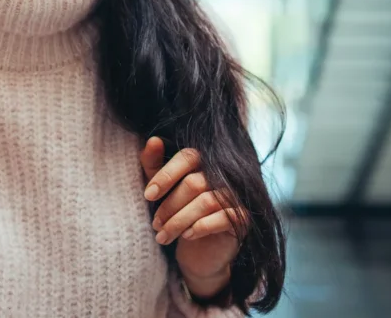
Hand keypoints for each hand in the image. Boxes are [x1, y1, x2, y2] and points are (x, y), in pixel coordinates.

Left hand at [140, 137, 245, 285]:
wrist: (199, 252)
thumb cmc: (178, 213)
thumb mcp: (161, 189)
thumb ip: (154, 165)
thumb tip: (153, 140)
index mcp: (204, 162)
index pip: (188, 157)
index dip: (166, 175)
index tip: (148, 195)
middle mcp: (223, 175)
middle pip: (194, 183)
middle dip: (170, 205)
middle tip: (155, 223)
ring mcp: (235, 195)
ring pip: (206, 202)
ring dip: (179, 221)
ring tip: (163, 235)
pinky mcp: (242, 217)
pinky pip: (224, 218)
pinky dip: (201, 227)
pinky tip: (187, 236)